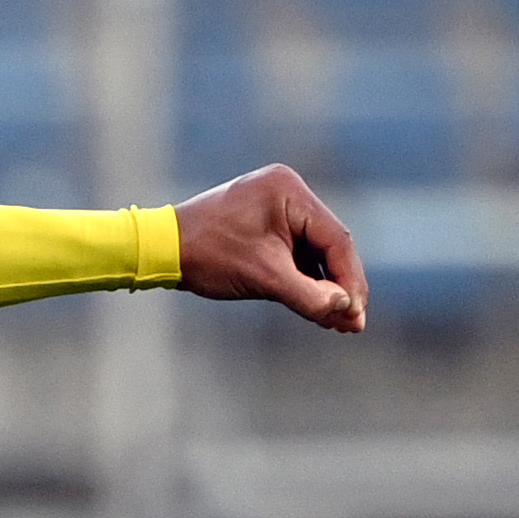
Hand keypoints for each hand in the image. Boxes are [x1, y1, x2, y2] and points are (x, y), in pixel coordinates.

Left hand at [175, 164, 366, 332]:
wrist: (160, 250)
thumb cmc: (208, 256)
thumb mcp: (263, 278)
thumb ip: (308, 295)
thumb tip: (347, 311)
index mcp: (290, 192)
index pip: (336, 239)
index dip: (350, 280)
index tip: (358, 314)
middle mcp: (288, 193)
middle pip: (329, 246)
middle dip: (340, 287)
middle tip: (354, 325)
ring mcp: (276, 208)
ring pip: (314, 253)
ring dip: (325, 288)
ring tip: (339, 324)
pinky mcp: (266, 226)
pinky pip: (296, 254)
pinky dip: (305, 281)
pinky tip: (318, 309)